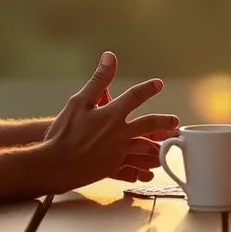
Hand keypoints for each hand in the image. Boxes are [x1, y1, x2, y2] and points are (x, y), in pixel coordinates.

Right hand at [44, 52, 180, 189]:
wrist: (55, 164)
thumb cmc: (64, 132)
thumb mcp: (79, 101)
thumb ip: (98, 80)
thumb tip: (110, 58)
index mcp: (113, 115)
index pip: (135, 97)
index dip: (147, 89)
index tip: (158, 85)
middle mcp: (120, 134)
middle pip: (148, 126)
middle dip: (164, 123)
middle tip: (175, 123)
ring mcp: (118, 153)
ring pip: (145, 150)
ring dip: (159, 148)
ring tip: (168, 148)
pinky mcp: (111, 168)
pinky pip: (133, 169)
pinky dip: (142, 171)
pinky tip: (149, 174)